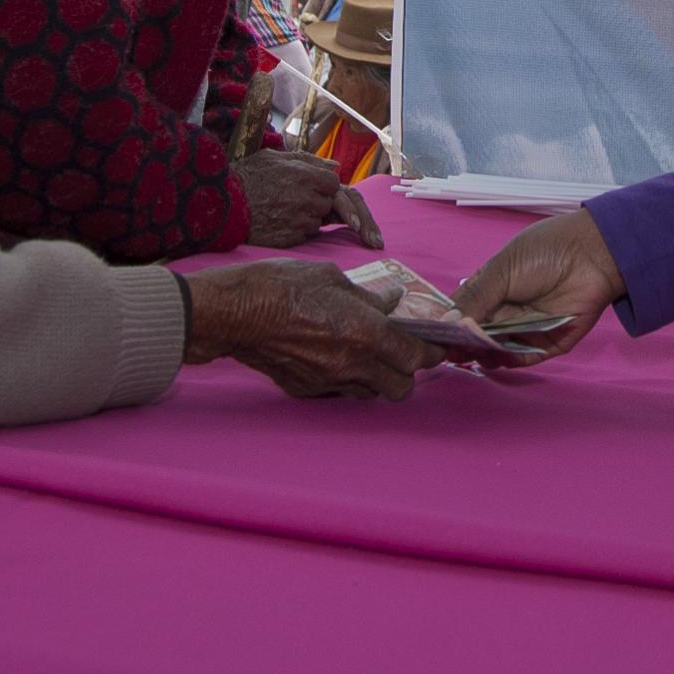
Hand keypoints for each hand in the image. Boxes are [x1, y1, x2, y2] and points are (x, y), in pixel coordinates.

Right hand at [183, 260, 438, 400]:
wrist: (236, 313)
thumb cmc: (284, 286)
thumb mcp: (334, 279)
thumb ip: (369, 297)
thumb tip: (392, 300)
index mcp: (366, 334)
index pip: (415, 357)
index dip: (431, 354)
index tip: (436, 349)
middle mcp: (353, 365)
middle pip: (400, 388)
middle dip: (406, 373)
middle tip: (400, 352)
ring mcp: (328, 382)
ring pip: (370, 394)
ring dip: (377, 378)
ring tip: (367, 354)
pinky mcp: (306, 390)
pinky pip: (339, 391)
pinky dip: (345, 379)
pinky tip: (334, 357)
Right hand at [236, 150, 383, 248]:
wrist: (219, 204)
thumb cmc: (246, 177)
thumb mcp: (275, 158)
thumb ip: (309, 161)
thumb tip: (336, 166)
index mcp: (309, 175)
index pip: (338, 186)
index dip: (337, 193)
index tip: (346, 207)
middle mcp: (310, 198)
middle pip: (336, 206)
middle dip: (355, 219)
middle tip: (375, 241)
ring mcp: (301, 220)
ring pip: (318, 221)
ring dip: (311, 218)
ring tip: (282, 210)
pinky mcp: (291, 239)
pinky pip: (304, 235)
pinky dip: (298, 231)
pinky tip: (279, 224)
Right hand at [450, 210, 626, 364]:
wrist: (592, 255)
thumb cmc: (545, 252)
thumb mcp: (502, 270)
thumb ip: (475, 298)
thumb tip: (447, 322)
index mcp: (491, 288)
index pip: (463, 312)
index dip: (449, 326)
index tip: (435, 338)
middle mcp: (506, 311)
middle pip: (477, 336)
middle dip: (465, 345)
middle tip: (455, 350)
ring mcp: (526, 328)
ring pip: (498, 350)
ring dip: (486, 354)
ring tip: (478, 352)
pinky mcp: (548, 342)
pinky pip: (525, 357)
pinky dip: (511, 359)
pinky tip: (501, 356)